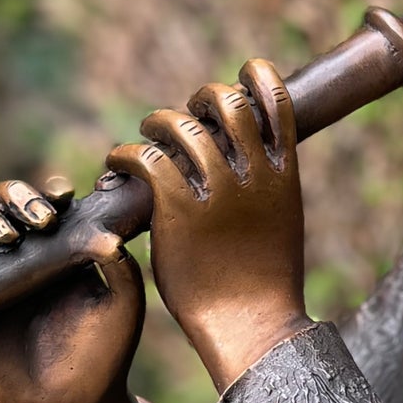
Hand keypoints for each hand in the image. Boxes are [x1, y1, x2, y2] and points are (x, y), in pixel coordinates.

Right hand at [0, 176, 154, 402]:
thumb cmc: (103, 356)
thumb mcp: (124, 304)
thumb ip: (122, 264)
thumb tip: (110, 230)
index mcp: (56, 251)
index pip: (42, 205)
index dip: (46, 194)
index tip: (64, 198)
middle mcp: (18, 259)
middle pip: (0, 205)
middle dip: (14, 198)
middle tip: (40, 220)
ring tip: (6, 234)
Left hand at [105, 60, 310, 393]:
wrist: (253, 324)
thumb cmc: (264, 282)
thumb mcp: (280, 222)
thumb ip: (266, 187)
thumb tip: (249, 166)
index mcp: (283, 175)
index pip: (277, 101)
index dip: (256, 77)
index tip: (237, 81)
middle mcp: (253, 175)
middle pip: (226, 102)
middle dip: (201, 98)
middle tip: (183, 116)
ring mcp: (217, 191)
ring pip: (181, 124)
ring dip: (156, 122)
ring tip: (145, 137)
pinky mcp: (179, 210)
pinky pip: (146, 158)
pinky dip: (126, 154)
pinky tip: (119, 165)